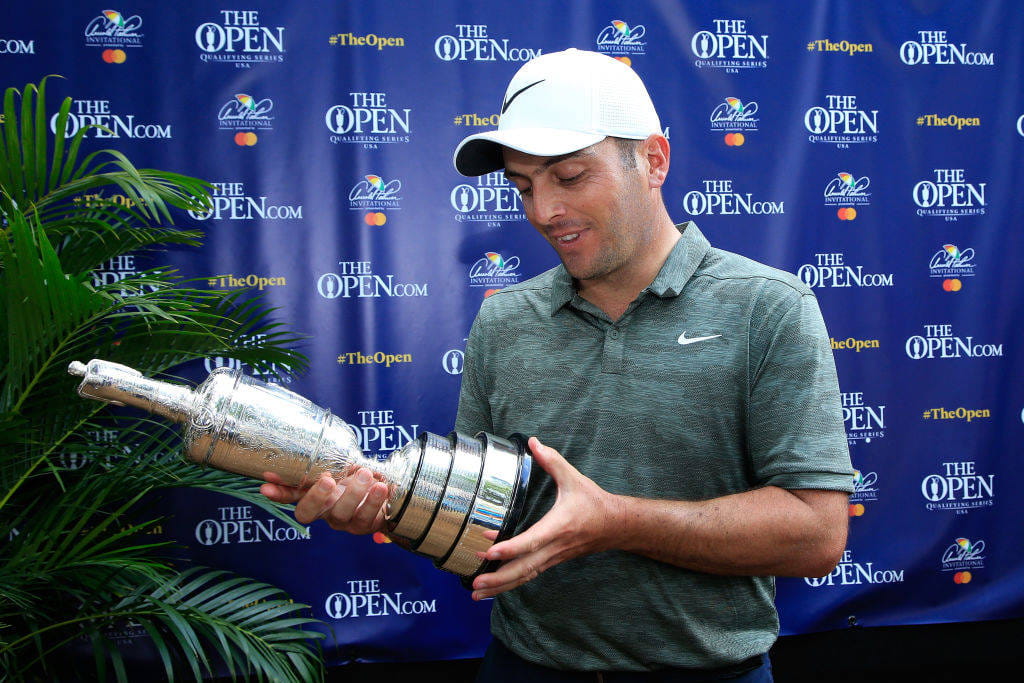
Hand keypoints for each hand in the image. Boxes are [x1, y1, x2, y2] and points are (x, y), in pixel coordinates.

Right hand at [260, 468, 387, 534]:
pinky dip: (374, 500)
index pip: (291, 497)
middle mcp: (325, 511)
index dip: (278, 493)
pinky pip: (367, 517)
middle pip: (309, 512)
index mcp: (315, 495)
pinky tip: (381, 486)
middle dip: (316, 496)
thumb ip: (331, 459)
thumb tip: (316, 437)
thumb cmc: (360, 477)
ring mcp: (344, 521)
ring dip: (353, 493)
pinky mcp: (365, 525)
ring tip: (365, 473)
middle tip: (328, 479)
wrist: (389, 495)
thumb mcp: (345, 466)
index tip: (266, 484)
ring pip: (342, 513)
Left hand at [470, 437, 621, 599]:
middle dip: (498, 578)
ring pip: (525, 576)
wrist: (615, 526)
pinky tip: (493, 588)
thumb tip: (533, 442)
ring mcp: (552, 557)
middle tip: (474, 585)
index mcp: (558, 526)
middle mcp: (554, 546)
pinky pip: (529, 575)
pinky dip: (510, 583)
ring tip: (476, 594)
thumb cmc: (593, 502)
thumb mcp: (574, 478)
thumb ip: (553, 461)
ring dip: (500, 587)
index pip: (532, 541)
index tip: (489, 552)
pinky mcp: (551, 561)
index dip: (510, 548)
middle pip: (524, 568)